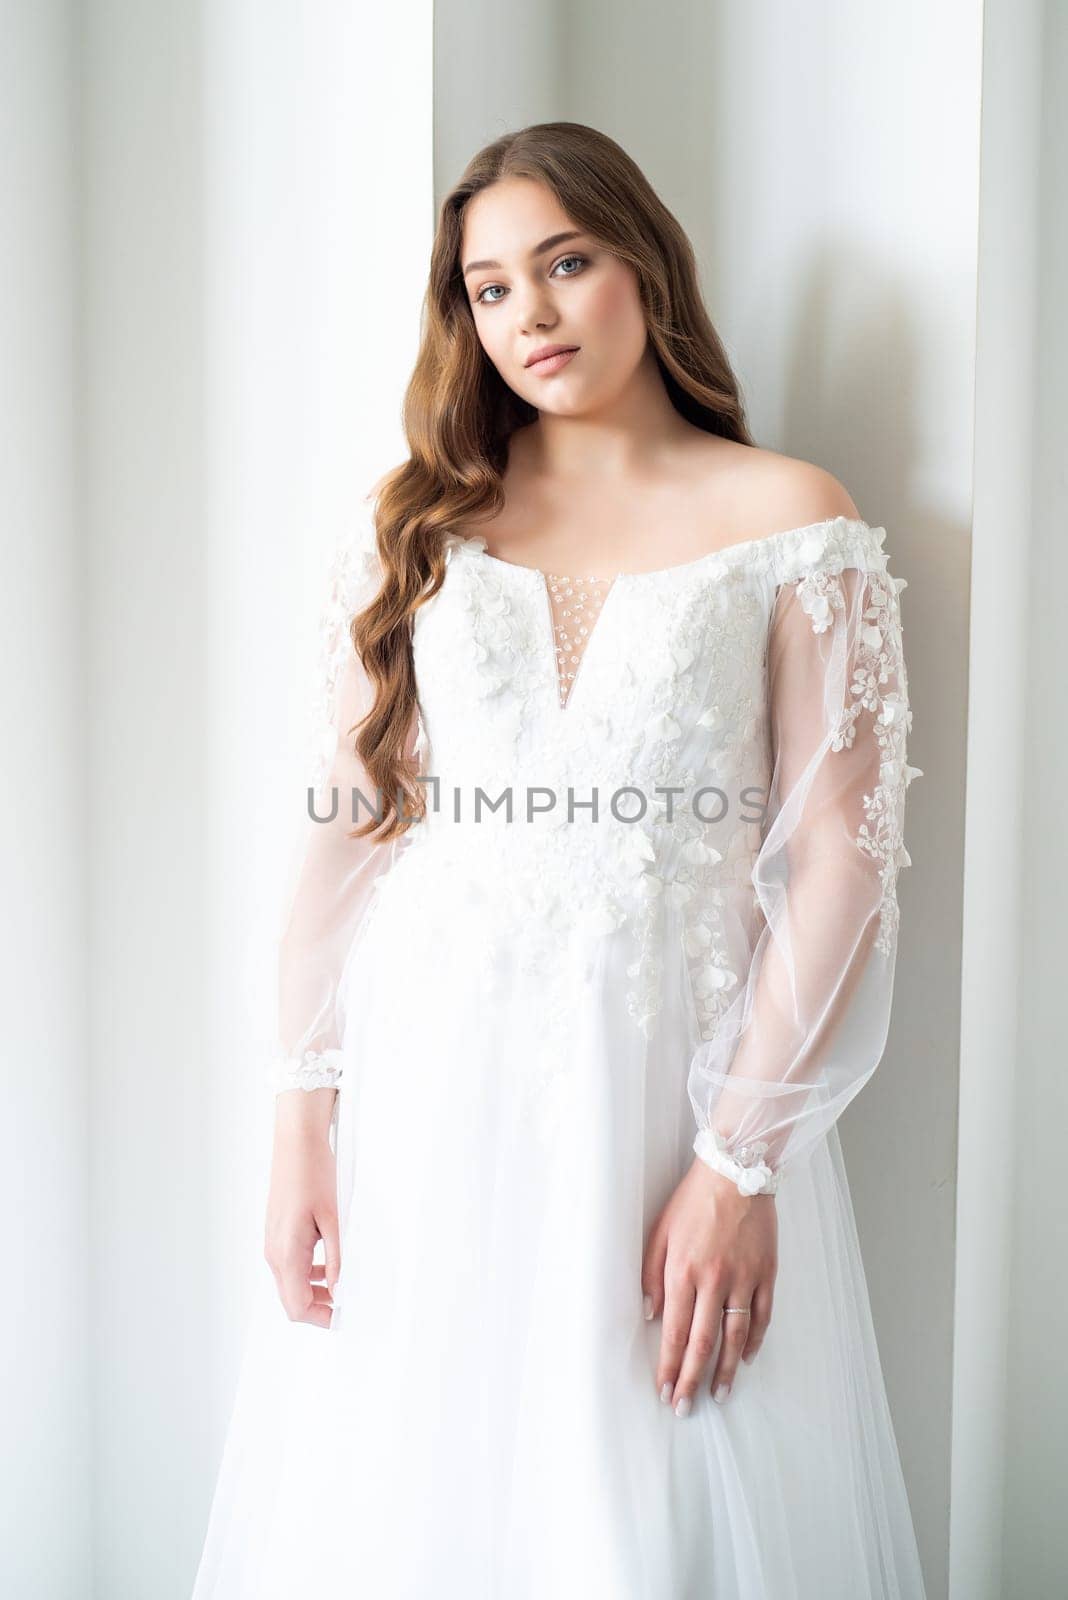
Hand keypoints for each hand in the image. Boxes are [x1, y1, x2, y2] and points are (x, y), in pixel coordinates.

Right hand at [264, 1089, 340, 1328]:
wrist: (296, 1143)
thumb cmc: (313, 1174)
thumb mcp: (334, 1219)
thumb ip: (338, 1259)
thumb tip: (342, 1290)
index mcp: (286, 1253)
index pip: (297, 1306)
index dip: (321, 1318)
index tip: (344, 1317)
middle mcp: (274, 1253)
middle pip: (292, 1300)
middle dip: (320, 1307)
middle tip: (348, 1305)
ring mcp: (273, 1243)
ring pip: (291, 1284)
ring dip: (316, 1290)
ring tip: (345, 1284)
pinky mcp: (278, 1233)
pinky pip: (291, 1265)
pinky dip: (310, 1273)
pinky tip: (332, 1263)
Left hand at [641, 1156, 776, 1414]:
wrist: (737, 1170)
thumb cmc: (693, 1200)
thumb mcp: (659, 1231)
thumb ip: (651, 1274)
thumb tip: (651, 1314)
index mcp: (683, 1270)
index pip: (674, 1332)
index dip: (669, 1367)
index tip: (665, 1392)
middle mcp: (714, 1280)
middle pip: (702, 1343)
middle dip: (691, 1380)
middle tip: (685, 1409)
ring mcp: (743, 1278)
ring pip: (735, 1337)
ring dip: (725, 1370)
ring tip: (718, 1395)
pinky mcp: (767, 1273)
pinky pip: (761, 1316)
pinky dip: (754, 1341)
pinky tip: (746, 1358)